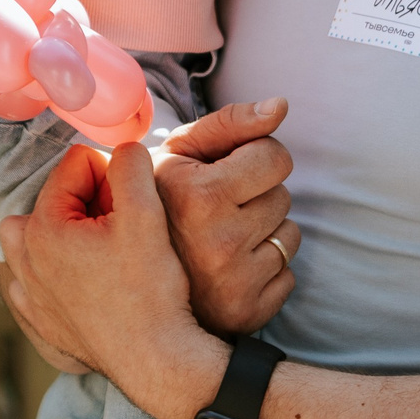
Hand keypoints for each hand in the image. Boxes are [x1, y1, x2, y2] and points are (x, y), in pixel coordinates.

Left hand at [0, 144, 220, 418]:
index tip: (131, 205)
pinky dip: (49, 273)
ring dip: (61, 233)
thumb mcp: (147, 215)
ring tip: (98, 248)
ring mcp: (28, 292)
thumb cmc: (150, 290)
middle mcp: (24, 258)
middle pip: (51, 199)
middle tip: (118, 226)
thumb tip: (123, 146)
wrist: (156, 359)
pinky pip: (31, 281)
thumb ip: (131, 165)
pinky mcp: (39, 320)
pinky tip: (82, 281)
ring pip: (33, 238)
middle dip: (83, 202)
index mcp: (44, 227)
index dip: (111, 176)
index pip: (75, 165)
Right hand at [152, 98, 298, 336]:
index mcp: (200, 196)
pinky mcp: (249, 312)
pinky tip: (230, 268)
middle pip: (283, 196)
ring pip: (288, 236)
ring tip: (222, 238)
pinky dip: (264, 270)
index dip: (254, 158)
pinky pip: (287, 275)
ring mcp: (235, 282)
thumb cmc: (159, 205)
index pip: (276, 157)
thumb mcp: (180, 152)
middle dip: (256, 196)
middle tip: (217, 210)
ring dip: (263, 233)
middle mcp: (219, 241)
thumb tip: (281, 106)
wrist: (131, 279)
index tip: (226, 171)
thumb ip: (231, 122)